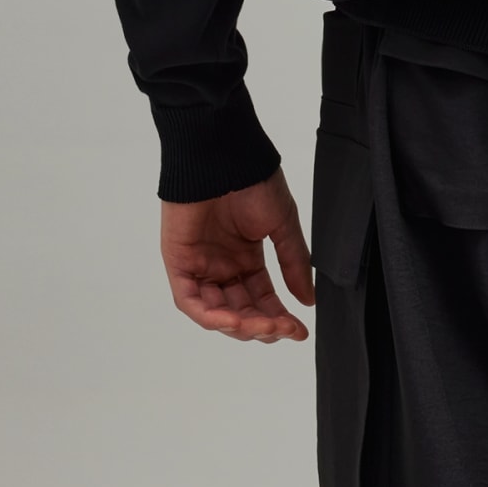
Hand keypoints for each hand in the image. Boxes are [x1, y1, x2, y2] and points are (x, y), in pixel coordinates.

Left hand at [159, 164, 316, 341]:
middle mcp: (222, 266)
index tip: (300, 331)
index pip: (262, 299)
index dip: (280, 318)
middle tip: (284, 329)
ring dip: (241, 325)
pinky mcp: (179, 262)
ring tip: (264, 327)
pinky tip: (235, 320)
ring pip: (216, 313)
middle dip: (263, 325)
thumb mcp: (282, 224)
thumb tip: (308, 300)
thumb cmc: (253, 181)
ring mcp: (199, 266)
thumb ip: (294, 262)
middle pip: (240, 311)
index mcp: (245, 257)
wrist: (223, 155)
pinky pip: (190, 301)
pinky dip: (211, 316)